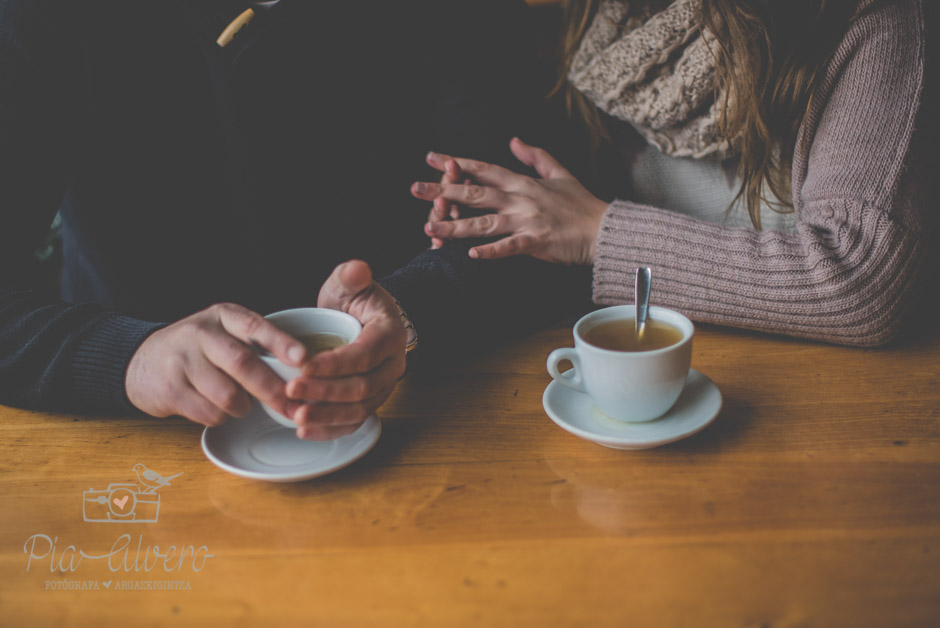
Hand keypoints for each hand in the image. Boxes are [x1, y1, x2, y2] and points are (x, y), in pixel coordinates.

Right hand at [126, 303, 306, 427]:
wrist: (141, 362)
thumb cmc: (199, 350)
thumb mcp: (224, 332)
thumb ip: (256, 343)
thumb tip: (303, 371)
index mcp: (223, 316)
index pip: (255, 327)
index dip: (281, 343)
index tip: (303, 359)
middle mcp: (201, 333)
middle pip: (243, 364)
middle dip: (273, 390)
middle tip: (293, 407)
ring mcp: (182, 360)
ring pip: (228, 394)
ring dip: (243, 407)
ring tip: (241, 403)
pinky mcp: (171, 389)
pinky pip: (209, 413)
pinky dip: (221, 417)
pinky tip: (216, 407)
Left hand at [284, 260, 405, 439]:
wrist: (364, 319)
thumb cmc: (356, 301)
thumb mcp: (350, 283)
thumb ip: (351, 276)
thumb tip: (358, 269)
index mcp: (389, 334)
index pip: (364, 354)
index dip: (335, 363)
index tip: (304, 366)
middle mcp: (393, 365)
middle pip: (362, 387)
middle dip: (325, 392)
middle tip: (292, 392)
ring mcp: (383, 387)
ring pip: (359, 409)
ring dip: (327, 417)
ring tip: (297, 417)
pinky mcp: (370, 402)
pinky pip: (354, 422)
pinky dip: (330, 430)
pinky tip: (305, 431)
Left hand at [412, 137, 608, 264]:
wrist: (602, 229)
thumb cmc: (580, 203)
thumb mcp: (559, 173)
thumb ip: (534, 156)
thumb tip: (514, 140)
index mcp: (522, 182)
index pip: (483, 168)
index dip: (456, 163)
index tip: (432, 158)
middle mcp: (520, 198)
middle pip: (475, 192)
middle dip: (443, 190)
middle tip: (415, 188)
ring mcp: (526, 220)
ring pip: (484, 222)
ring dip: (456, 225)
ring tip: (430, 227)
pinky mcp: (535, 242)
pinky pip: (509, 247)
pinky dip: (491, 251)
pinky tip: (471, 254)